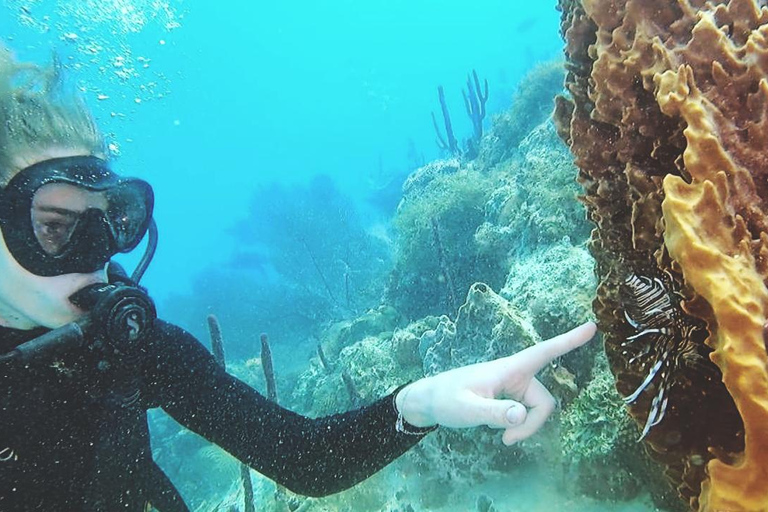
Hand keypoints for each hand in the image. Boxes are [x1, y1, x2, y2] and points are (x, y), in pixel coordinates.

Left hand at [396, 322, 596, 444]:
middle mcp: (515, 375)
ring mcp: (514, 387)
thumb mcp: (466, 409)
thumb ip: (493, 412)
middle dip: (532, 425)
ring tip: (501, 438)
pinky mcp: (510, 397)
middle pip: (544, 402)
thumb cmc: (445, 399)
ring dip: (524, 428)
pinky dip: (518, 427)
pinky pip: (527, 414)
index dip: (568, 341)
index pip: (542, 352)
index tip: (592, 326)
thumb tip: (520, 416)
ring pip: (537, 411)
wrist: (430, 401)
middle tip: (507, 441)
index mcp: (508, 369)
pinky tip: (500, 431)